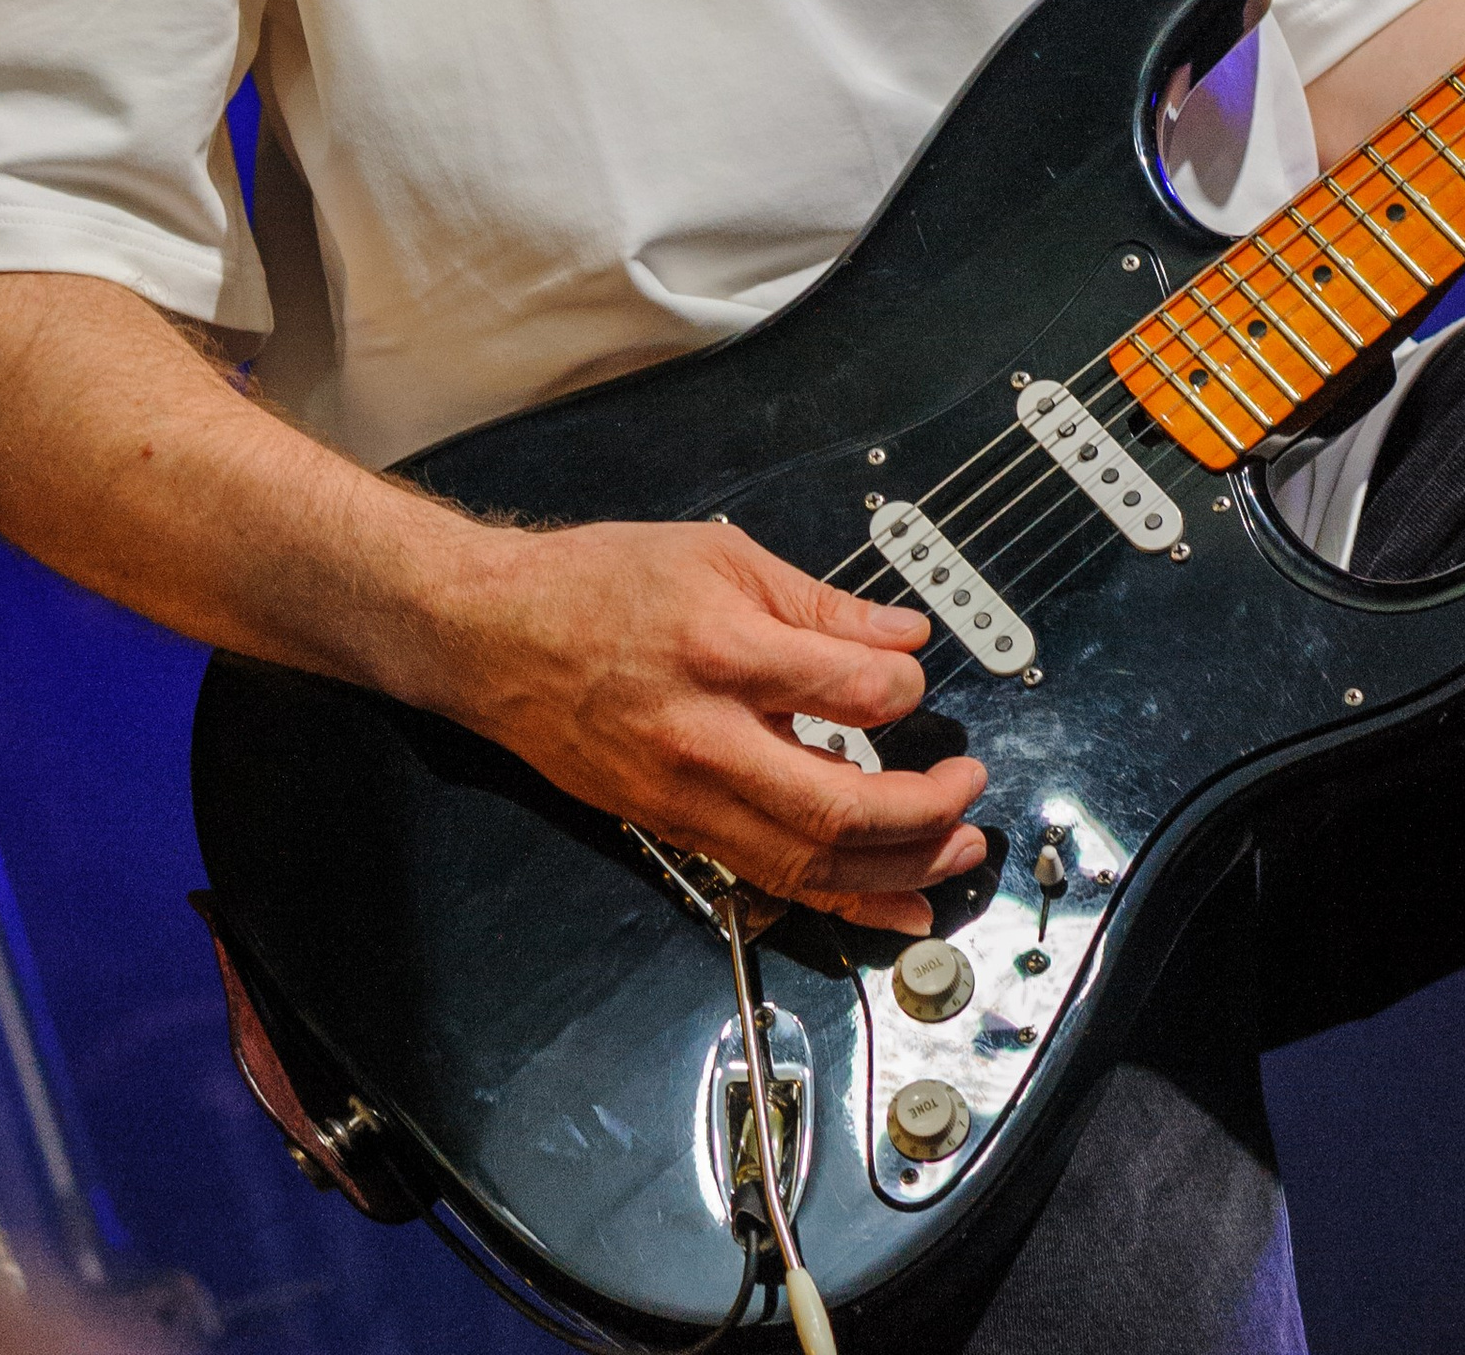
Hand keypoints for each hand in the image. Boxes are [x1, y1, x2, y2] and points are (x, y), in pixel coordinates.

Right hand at [406, 513, 987, 933]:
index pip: (849, 688)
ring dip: (899, 868)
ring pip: (808, 863)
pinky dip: (843, 901)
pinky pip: (770, 879)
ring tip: (957, 852)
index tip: (917, 673)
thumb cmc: (597, 585)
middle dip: (924, 808)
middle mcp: (705, 737)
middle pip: (836, 805)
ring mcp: (686, 797)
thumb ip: (818, 603)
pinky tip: (896, 906)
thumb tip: (902, 634)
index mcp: (721, 650)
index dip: (905, 685)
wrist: (494, 636)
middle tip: (969, 786)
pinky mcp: (675, 829)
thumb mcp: (717, 558)